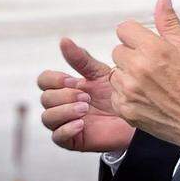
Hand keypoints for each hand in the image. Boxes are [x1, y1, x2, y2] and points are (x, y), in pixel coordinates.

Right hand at [37, 37, 135, 153]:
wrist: (135, 115)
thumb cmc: (116, 94)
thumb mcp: (99, 74)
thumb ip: (81, 59)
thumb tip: (63, 40)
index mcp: (65, 87)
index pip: (44, 81)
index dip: (54, 79)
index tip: (73, 80)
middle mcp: (61, 105)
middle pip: (45, 99)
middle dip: (63, 96)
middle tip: (86, 97)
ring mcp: (65, 123)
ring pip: (47, 118)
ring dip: (64, 111)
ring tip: (85, 109)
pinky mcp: (72, 140)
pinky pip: (57, 137)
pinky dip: (67, 129)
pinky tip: (82, 123)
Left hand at [109, 0, 179, 147]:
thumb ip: (169, 22)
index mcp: (153, 49)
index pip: (124, 29)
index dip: (135, 36)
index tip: (145, 45)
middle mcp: (137, 68)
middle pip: (117, 51)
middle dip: (131, 56)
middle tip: (151, 67)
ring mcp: (129, 90)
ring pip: (114, 72)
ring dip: (127, 76)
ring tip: (149, 84)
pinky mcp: (125, 109)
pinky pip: (115, 94)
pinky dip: (126, 95)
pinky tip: (145, 97)